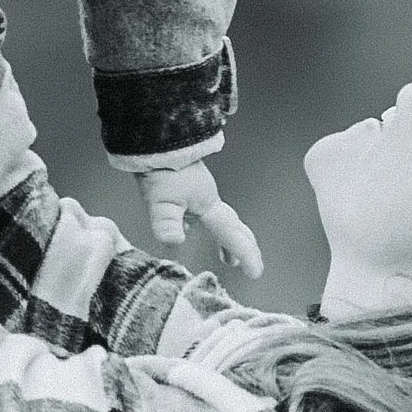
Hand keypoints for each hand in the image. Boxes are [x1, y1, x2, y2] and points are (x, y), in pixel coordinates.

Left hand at [134, 162, 263, 280]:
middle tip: (251, 266)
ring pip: (223, 220)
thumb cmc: (161, 168)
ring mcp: (202, 193)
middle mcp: (210, 200)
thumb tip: (176, 242)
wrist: (156, 140)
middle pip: (235, 227)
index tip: (255, 271)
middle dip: (244, 247)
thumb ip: (168, 223)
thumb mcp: (161, 200)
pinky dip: (211, 226)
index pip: (231, 235)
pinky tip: (193, 228)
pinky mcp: (191, 188)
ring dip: (229, 239)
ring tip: (227, 257)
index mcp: (209, 205)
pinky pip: (208, 213)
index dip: (245, 254)